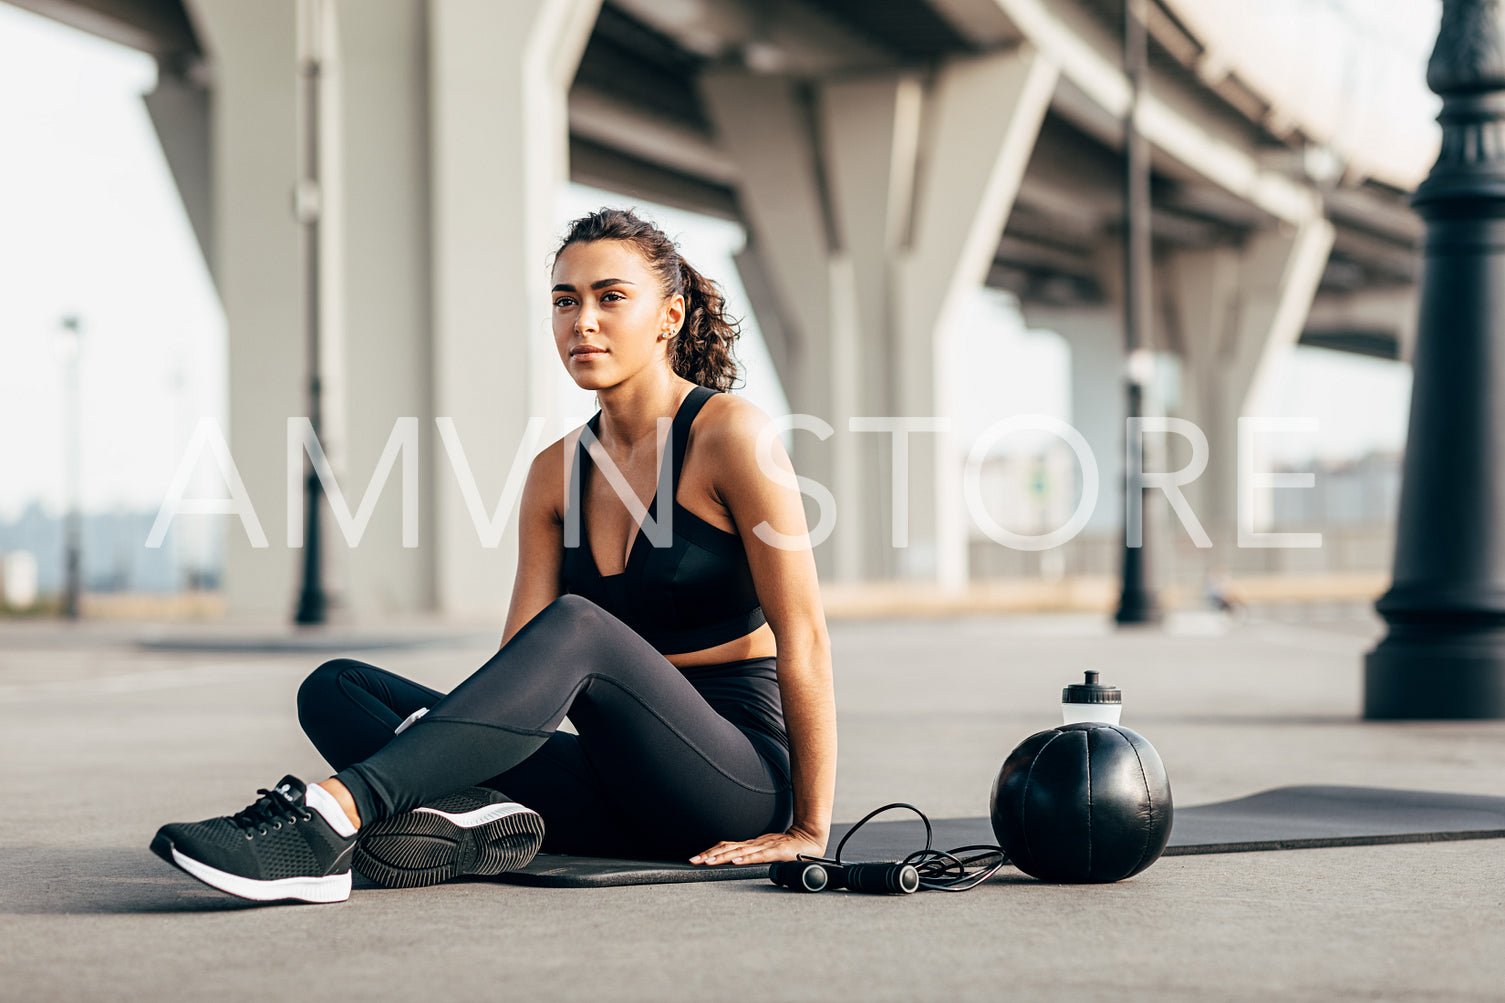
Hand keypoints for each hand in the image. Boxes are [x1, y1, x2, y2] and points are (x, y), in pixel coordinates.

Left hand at [689, 826, 826, 866]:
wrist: (810, 838)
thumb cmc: (788, 848)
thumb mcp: (766, 852)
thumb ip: (753, 858)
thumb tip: (735, 865)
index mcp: (751, 845)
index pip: (727, 847)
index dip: (710, 852)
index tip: (696, 859)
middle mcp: (755, 844)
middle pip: (728, 847)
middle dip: (710, 854)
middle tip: (694, 860)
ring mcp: (766, 846)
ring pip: (740, 851)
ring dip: (722, 856)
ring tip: (708, 861)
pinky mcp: (777, 851)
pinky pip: (760, 855)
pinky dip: (746, 858)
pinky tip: (736, 861)